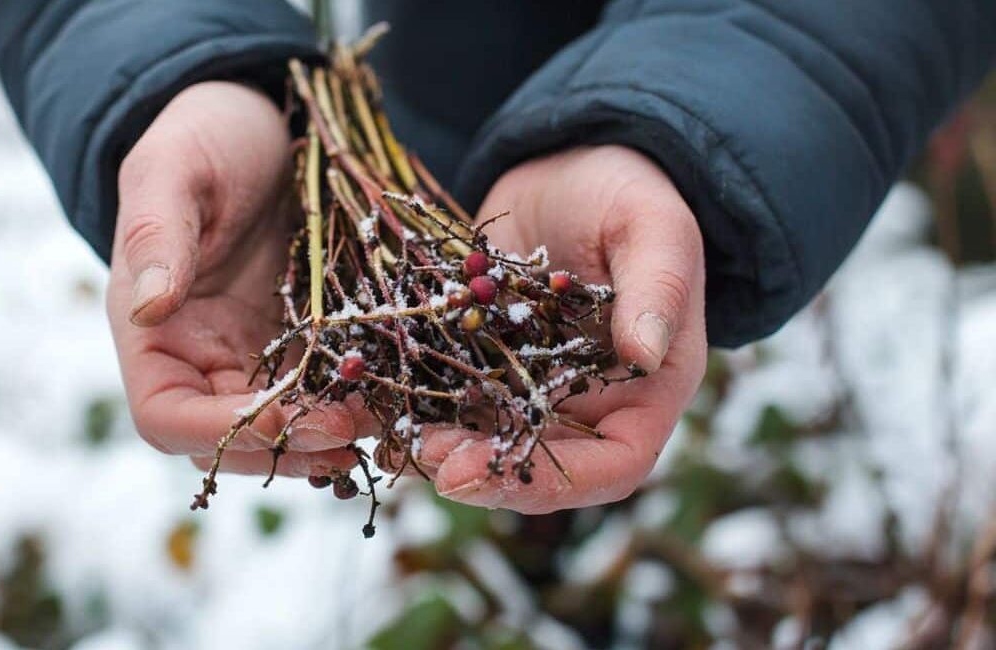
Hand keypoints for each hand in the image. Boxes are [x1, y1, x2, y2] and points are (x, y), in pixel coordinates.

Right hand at [107, 82, 371, 477]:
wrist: (259, 122)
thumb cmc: (202, 137)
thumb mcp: (172, 170)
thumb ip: (155, 235)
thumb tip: (148, 307)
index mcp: (152, 331)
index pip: (167, 418)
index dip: (222, 433)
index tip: (285, 418)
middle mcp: (200, 356)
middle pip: (230, 441)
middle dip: (289, 446)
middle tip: (353, 432)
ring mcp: (255, 354)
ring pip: (284, 429)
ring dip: (329, 438)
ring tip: (384, 425)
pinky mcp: (305, 340)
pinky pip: (326, 390)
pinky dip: (357, 404)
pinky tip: (397, 399)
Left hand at [419, 145, 707, 512]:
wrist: (568, 168)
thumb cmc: (628, 193)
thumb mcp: (653, 228)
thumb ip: (657, 286)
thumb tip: (647, 353)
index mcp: (646, 387)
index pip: (616, 464)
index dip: (554, 482)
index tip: (485, 474)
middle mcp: (587, 401)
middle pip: (538, 464)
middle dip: (479, 470)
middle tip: (424, 455)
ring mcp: (529, 386)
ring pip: (485, 442)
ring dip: (436, 448)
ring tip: (387, 439)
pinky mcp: (482, 362)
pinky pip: (449, 398)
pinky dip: (410, 407)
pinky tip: (366, 405)